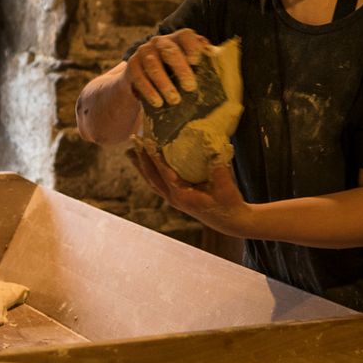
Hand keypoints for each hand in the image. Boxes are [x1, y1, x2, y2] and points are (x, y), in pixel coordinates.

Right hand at [125, 28, 208, 108]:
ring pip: (153, 64)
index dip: (192, 46)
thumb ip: (203, 60)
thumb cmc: (175, 71)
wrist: (145, 78)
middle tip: (190, 87)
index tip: (197, 60)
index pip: (186, 35)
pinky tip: (158, 103)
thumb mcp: (189, 65)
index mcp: (177, 39)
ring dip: (164, 84)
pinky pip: (139, 77)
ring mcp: (144, 52)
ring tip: (174, 100)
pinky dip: (149, 91)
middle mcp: (159, 41)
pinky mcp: (132, 65)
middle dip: (181, 69)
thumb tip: (217, 57)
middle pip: (170, 51)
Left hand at [127, 141, 250, 236]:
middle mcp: (174, 198)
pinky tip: (146, 165)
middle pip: (151, 176)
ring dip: (140, 166)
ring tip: (129, 151)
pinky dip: (149, 173)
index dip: (154, 157)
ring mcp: (173, 199)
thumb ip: (219, 167)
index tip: (145, 141)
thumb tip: (214, 146)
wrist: (232, 222)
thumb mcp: (226, 186)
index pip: (163, 173)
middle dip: (140, 158)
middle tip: (132, 140)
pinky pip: (157, 184)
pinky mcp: (176, 199)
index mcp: (182, 195)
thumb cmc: (229, 203)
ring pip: (151, 181)